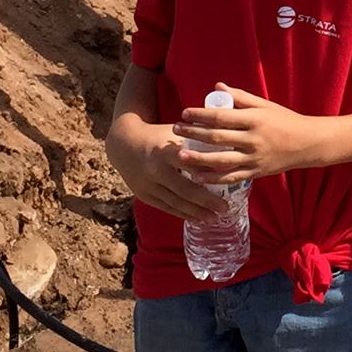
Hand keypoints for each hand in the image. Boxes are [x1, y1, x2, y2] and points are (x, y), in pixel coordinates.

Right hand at [104, 107, 236, 220]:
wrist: (124, 144)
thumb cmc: (157, 136)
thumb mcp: (175, 133)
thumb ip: (196, 141)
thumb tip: (226, 148)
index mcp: (165, 151)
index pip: (190, 165)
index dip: (208, 175)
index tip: (228, 182)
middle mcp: (155, 170)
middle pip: (184, 190)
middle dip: (206, 201)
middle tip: (225, 208)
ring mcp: (148, 185)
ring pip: (176, 203)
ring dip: (196, 212)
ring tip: (215, 218)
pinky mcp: (144, 195)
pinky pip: (166, 207)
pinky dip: (183, 214)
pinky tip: (197, 219)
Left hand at [177, 84, 331, 181]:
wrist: (307, 144)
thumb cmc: (284, 120)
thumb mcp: (264, 105)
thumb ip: (240, 97)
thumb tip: (217, 88)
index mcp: (254, 119)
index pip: (221, 116)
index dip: (200, 115)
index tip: (184, 113)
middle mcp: (253, 139)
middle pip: (217, 137)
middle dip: (193, 133)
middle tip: (175, 129)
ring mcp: (254, 158)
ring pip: (221, 160)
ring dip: (198, 158)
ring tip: (180, 155)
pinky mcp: (255, 173)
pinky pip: (230, 177)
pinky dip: (213, 178)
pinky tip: (197, 176)